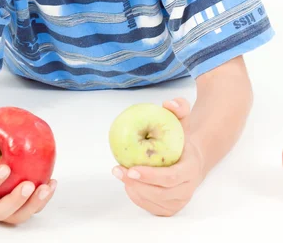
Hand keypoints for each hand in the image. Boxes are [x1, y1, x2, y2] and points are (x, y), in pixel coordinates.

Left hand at [111, 98, 203, 216]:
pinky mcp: (170, 208)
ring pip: (154, 202)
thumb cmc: (183, 137)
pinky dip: (137, 197)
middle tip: (118, 170)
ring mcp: (179, 201)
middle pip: (161, 193)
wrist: (194, 157)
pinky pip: (151, 207)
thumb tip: (168, 103)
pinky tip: (127, 183)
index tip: (131, 168)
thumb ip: (179, 107)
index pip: (171, 177)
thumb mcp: (183, 119)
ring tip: (119, 173)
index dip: (151, 176)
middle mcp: (187, 189)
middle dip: (137, 184)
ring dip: (134, 190)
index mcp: (191, 169)